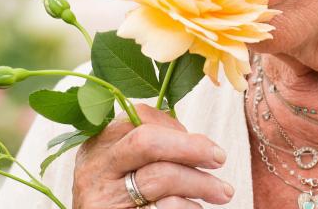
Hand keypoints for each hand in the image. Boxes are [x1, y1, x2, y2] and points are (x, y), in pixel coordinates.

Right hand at [72, 104, 234, 207]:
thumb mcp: (119, 168)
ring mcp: (103, 199)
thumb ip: (147, 149)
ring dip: (200, 183)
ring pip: (160, 178)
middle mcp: (95, 170)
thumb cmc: (118, 200)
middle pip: (148, 142)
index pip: (139, 117)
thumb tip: (198, 143)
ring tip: (222, 192)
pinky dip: (187, 207)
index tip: (198, 143)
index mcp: (97, 146)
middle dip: (191, 147)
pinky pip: (164, 208)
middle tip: (219, 158)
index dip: (175, 127)